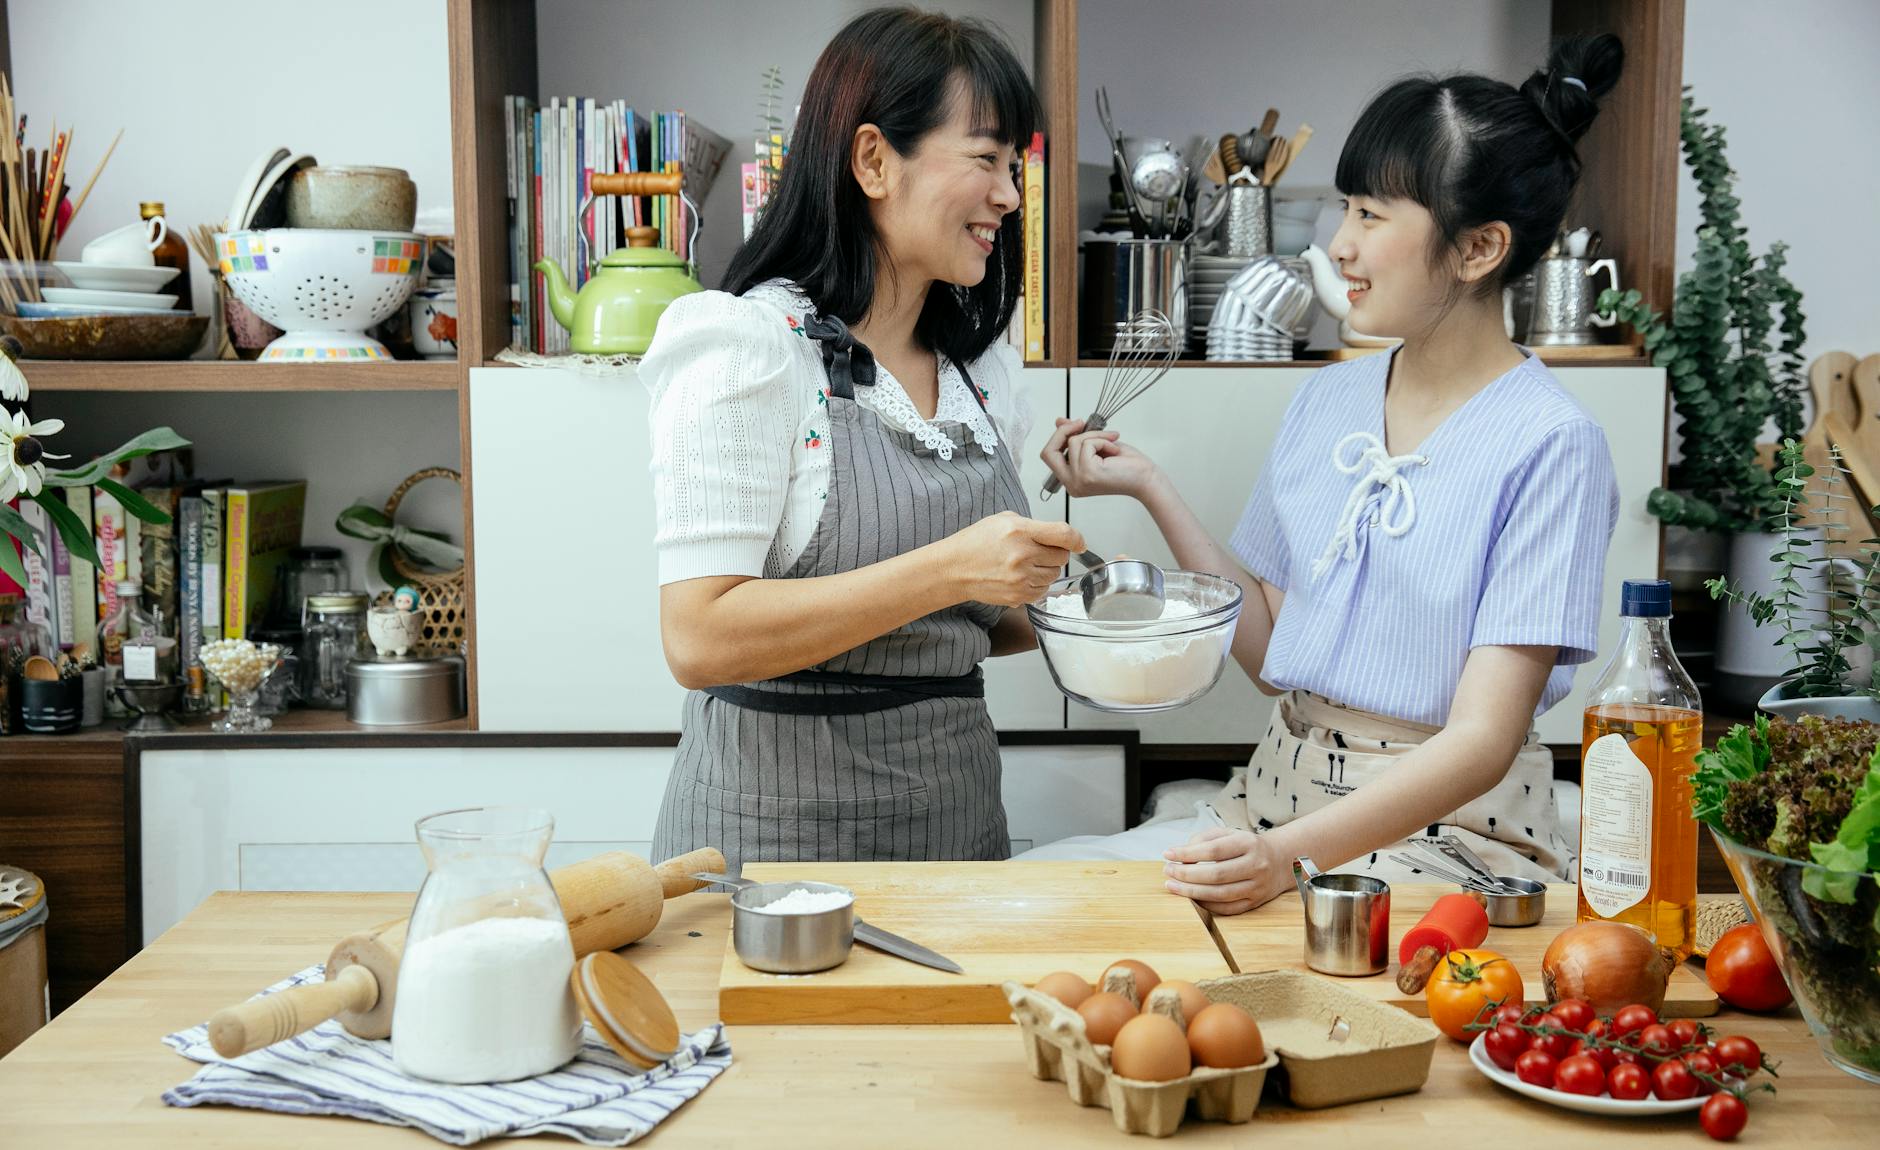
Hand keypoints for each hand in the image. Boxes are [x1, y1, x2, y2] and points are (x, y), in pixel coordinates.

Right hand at [941, 510, 1084, 606]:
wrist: (954, 569)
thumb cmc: (976, 543)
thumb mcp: (1003, 520)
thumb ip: (1033, 526)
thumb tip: (1059, 535)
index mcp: (1020, 531)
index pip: (1064, 534)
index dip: (1077, 539)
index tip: (1079, 543)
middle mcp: (1023, 555)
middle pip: (1062, 556)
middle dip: (1055, 552)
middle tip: (1037, 551)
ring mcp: (1021, 578)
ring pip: (1054, 574)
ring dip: (1046, 569)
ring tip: (1025, 564)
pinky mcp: (1019, 595)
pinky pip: (1043, 590)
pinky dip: (1037, 584)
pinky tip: (1020, 576)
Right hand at [1040, 418, 1160, 499]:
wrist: (1146, 479)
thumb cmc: (1127, 466)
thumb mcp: (1098, 446)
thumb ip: (1077, 437)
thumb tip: (1059, 421)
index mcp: (1071, 480)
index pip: (1049, 456)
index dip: (1058, 436)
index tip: (1076, 424)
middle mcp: (1071, 484)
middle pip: (1048, 452)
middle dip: (1063, 431)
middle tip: (1081, 422)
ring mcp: (1077, 481)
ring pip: (1073, 442)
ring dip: (1095, 435)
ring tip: (1111, 443)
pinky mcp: (1087, 474)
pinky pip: (1087, 444)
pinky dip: (1102, 440)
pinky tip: (1114, 450)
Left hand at [1162, 827, 1289, 915]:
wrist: (1281, 861)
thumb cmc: (1246, 846)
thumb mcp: (1228, 833)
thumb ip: (1204, 839)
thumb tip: (1180, 855)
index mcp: (1248, 843)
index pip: (1213, 850)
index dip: (1187, 853)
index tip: (1168, 854)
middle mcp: (1256, 865)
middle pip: (1216, 874)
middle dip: (1186, 875)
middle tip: (1168, 871)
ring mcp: (1257, 886)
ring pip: (1220, 894)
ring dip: (1191, 892)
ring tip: (1172, 886)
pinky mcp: (1255, 902)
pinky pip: (1227, 909)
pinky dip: (1206, 905)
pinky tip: (1191, 898)